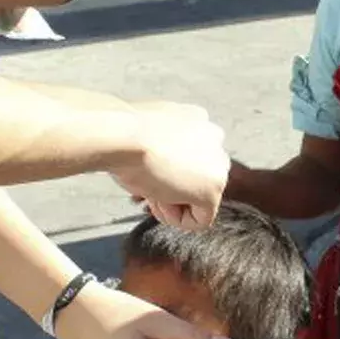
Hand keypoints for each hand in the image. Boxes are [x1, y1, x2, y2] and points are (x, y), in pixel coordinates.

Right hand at [110, 101, 228, 228]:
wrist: (123, 136)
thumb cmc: (122, 133)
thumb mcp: (143, 132)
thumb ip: (160, 145)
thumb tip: (156, 164)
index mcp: (197, 118)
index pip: (189, 155)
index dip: (163, 170)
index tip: (145, 171)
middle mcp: (213, 137)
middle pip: (196, 176)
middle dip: (171, 187)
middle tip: (147, 183)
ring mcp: (217, 165)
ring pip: (200, 197)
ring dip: (172, 202)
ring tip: (150, 190)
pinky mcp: (213, 190)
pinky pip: (200, 219)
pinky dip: (178, 220)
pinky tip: (159, 203)